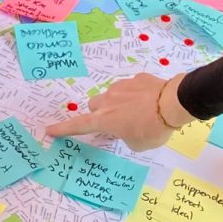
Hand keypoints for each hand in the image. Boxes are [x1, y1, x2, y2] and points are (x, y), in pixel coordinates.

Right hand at [45, 73, 195, 150]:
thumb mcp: (138, 143)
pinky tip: (149, 101)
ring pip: (111, 95)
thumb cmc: (153, 129)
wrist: (172, 103)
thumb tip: (127, 127)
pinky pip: (130, 87)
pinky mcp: (135, 78)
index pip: (79, 125)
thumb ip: (126, 136)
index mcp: (105, 120)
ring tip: (137, 111)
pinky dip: (135, 94)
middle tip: (116, 121)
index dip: (64, 129)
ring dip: (118, 103)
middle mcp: (108, 101)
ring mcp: (121, 87)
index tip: (50, 130)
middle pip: (94, 106)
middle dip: (100, 113)